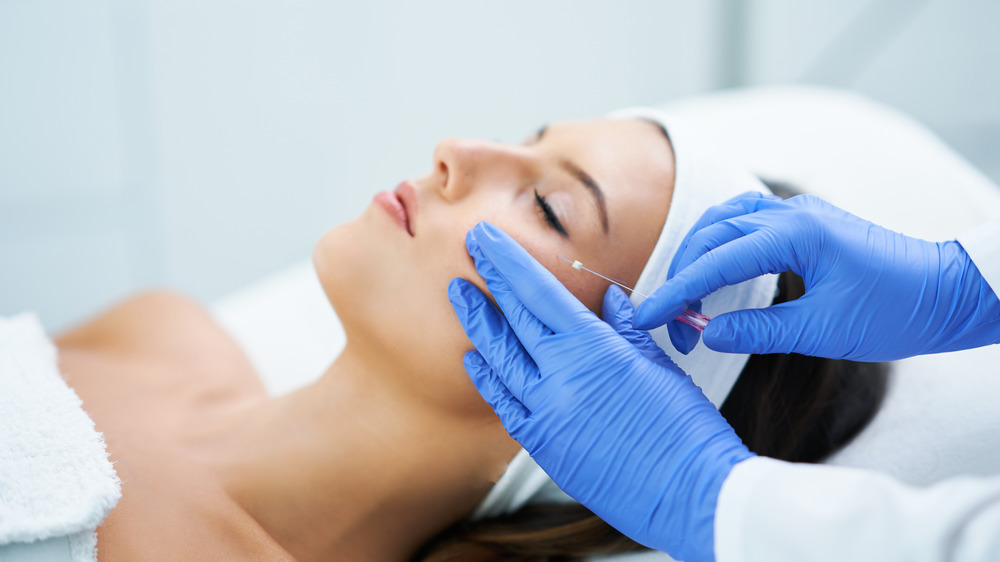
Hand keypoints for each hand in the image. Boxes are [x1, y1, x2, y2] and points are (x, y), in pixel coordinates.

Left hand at [448, 222, 752, 561]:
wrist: (690, 496)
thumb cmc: (685, 428)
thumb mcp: (658, 366)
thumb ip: (625, 330)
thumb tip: (609, 300)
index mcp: (592, 349)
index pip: (537, 292)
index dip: (507, 261)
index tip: (484, 237)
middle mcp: (559, 378)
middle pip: (513, 319)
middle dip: (486, 280)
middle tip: (468, 250)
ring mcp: (545, 413)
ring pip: (498, 359)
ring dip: (478, 325)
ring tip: (459, 295)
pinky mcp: (543, 446)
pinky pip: (503, 404)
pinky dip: (487, 378)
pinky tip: (475, 359)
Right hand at [635, 192, 999, 360]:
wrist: (949, 292)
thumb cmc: (896, 311)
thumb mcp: (823, 331)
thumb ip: (759, 330)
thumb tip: (708, 333)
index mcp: (796, 234)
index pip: (716, 260)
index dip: (676, 290)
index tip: (647, 316)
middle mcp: (792, 214)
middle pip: (712, 234)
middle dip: (683, 276)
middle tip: (673, 323)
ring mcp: (799, 214)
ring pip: (725, 221)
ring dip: (698, 255)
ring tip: (688, 298)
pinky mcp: (805, 224)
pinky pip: (747, 222)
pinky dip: (721, 244)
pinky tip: (716, 270)